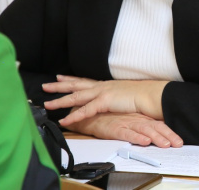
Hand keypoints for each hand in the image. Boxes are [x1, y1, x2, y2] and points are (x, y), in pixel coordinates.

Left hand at [42, 75, 167, 126]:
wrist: (152, 95)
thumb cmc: (143, 96)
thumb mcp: (126, 94)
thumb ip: (116, 97)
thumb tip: (112, 100)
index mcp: (107, 85)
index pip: (86, 80)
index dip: (72, 79)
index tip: (61, 77)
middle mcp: (102, 86)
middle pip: (77, 85)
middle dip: (60, 85)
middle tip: (46, 85)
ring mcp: (103, 92)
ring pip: (76, 96)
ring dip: (61, 100)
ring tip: (47, 104)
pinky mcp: (105, 101)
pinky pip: (85, 110)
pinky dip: (74, 116)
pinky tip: (64, 120)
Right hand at [65, 112, 182, 147]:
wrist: (93, 114)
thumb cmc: (114, 118)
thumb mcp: (132, 121)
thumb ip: (144, 126)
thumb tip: (160, 134)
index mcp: (142, 119)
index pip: (160, 125)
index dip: (170, 133)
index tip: (179, 141)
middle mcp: (137, 121)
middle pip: (156, 128)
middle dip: (168, 136)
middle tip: (177, 144)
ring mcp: (127, 124)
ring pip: (144, 131)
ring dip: (156, 138)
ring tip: (165, 144)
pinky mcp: (116, 129)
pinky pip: (127, 134)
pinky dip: (136, 138)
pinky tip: (144, 141)